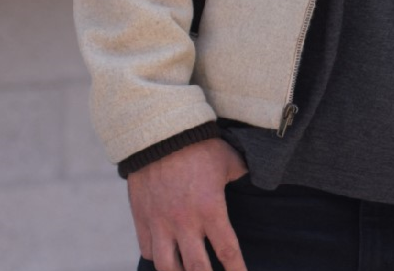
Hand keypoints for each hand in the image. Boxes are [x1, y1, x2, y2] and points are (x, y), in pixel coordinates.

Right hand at [127, 137, 250, 270]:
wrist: (158, 135)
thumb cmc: (199, 146)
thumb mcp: (228, 160)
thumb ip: (240, 175)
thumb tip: (252, 178)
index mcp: (210, 209)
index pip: (227, 251)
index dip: (236, 270)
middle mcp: (184, 222)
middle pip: (196, 268)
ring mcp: (160, 223)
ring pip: (166, 265)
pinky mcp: (141, 218)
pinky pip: (147, 249)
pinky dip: (157, 257)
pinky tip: (165, 258)